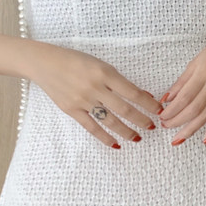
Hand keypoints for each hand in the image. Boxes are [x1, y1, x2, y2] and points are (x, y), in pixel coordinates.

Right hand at [30, 44, 162, 148]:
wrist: (45, 63)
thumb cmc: (76, 61)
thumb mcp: (99, 64)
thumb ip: (118, 80)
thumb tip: (140, 95)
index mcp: (105, 72)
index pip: (133, 92)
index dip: (148, 103)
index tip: (159, 110)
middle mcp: (95, 87)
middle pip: (124, 109)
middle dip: (141, 120)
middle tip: (152, 127)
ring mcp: (83, 101)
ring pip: (110, 121)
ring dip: (126, 131)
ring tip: (138, 138)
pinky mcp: (72, 110)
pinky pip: (92, 128)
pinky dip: (105, 138)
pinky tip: (117, 144)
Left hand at [159, 23, 205, 143]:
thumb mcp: (197, 60)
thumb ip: (182, 80)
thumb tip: (167, 98)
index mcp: (203, 71)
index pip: (184, 96)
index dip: (172, 109)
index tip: (162, 117)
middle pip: (194, 107)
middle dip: (178, 120)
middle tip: (166, 127)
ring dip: (192, 128)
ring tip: (179, 138)